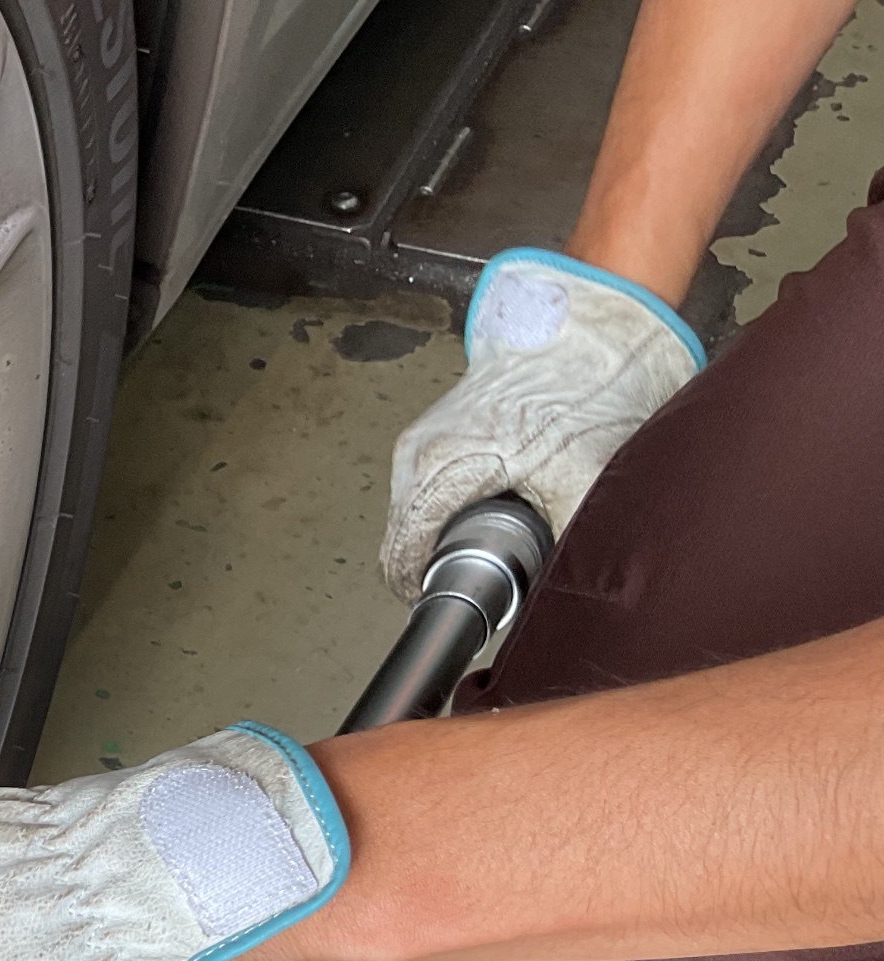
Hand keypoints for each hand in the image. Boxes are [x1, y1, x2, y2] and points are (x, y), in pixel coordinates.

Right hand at [381, 249, 701, 600]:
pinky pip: (430, 486)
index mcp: (436, 471)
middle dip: (442, 566)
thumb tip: (550, 599)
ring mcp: (423, 438)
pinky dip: (453, 507)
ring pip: (417, 513)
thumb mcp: (581, 487)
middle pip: (406, 540)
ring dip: (447, 536)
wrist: (587, 325)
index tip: (459, 608)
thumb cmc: (582, 389)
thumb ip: (558, 552)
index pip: (401, 560)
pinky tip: (493, 505)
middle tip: (492, 578)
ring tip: (495, 542)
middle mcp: (416, 454)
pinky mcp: (438, 428)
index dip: (427, 594)